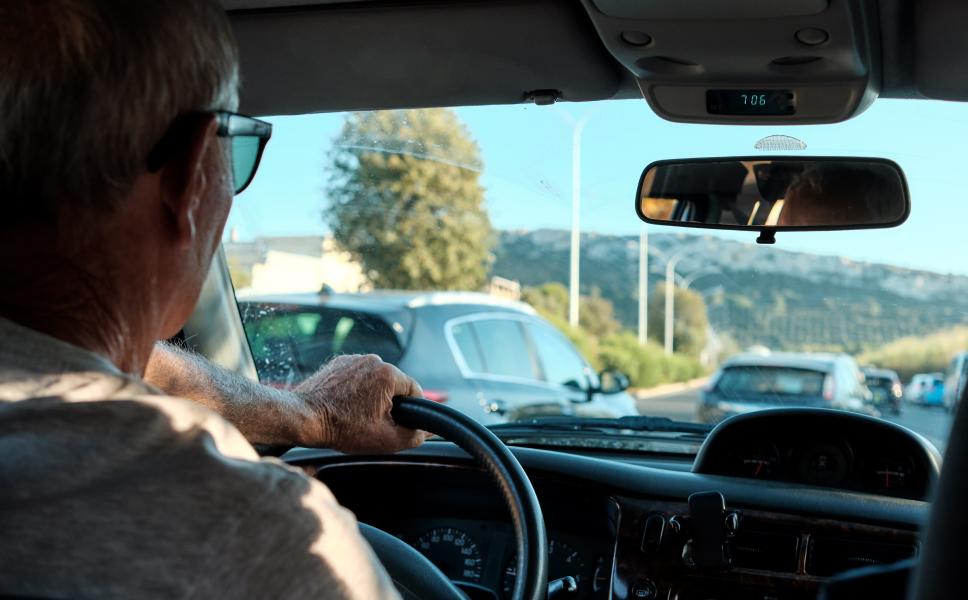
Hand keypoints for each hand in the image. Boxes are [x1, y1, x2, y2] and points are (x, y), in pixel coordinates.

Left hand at [293, 354, 428, 452]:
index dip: (410, 410)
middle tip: (374, 423)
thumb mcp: (385, 440)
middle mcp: (373, 360)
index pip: (414, 390)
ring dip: (371, 395)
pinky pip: (356, 376)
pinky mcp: (337, 363)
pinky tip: (344, 406)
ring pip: (374, 380)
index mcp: (388, 373)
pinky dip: (354, 389)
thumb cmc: (342, 427)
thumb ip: (413, 435)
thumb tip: (426, 431)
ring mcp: (353, 359)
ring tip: (356, 415)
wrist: (304, 418)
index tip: (399, 423)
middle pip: (393, 384)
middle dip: (388, 403)